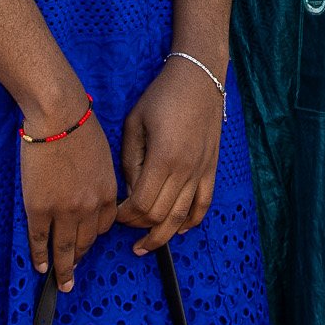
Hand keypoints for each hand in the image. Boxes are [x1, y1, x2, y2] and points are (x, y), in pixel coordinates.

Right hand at [18, 91, 121, 291]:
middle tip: (74, 273)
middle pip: (86, 242)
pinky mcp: (39, 208)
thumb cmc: (80, 127)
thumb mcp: (103, 155)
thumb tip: (90, 189)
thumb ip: (99, 178)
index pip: (104, 226)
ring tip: (62, 282)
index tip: (87, 242)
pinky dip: (40, 256)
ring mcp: (64, 210)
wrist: (58, 117)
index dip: (94, 236)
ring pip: (64, 248)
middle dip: (80, 259)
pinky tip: (41, 267)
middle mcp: (90, 208)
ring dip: (64, 269)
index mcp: (108, 193)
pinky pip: (39, 239)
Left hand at [116, 58, 224, 254]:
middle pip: (159, 215)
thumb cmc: (162, 97)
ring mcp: (202, 172)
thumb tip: (129, 190)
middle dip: (138, 226)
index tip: (113, 215)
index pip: (141, 203)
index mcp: (163, 158)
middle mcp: (186, 170)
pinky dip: (191, 222)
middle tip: (124, 226)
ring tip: (146, 245)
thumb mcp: (134, 124)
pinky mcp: (211, 169)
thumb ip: (130, 161)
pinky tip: (178, 230)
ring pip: (182, 217)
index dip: (124, 216)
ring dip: (162, 234)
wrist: (199, 79)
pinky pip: (203, 204)